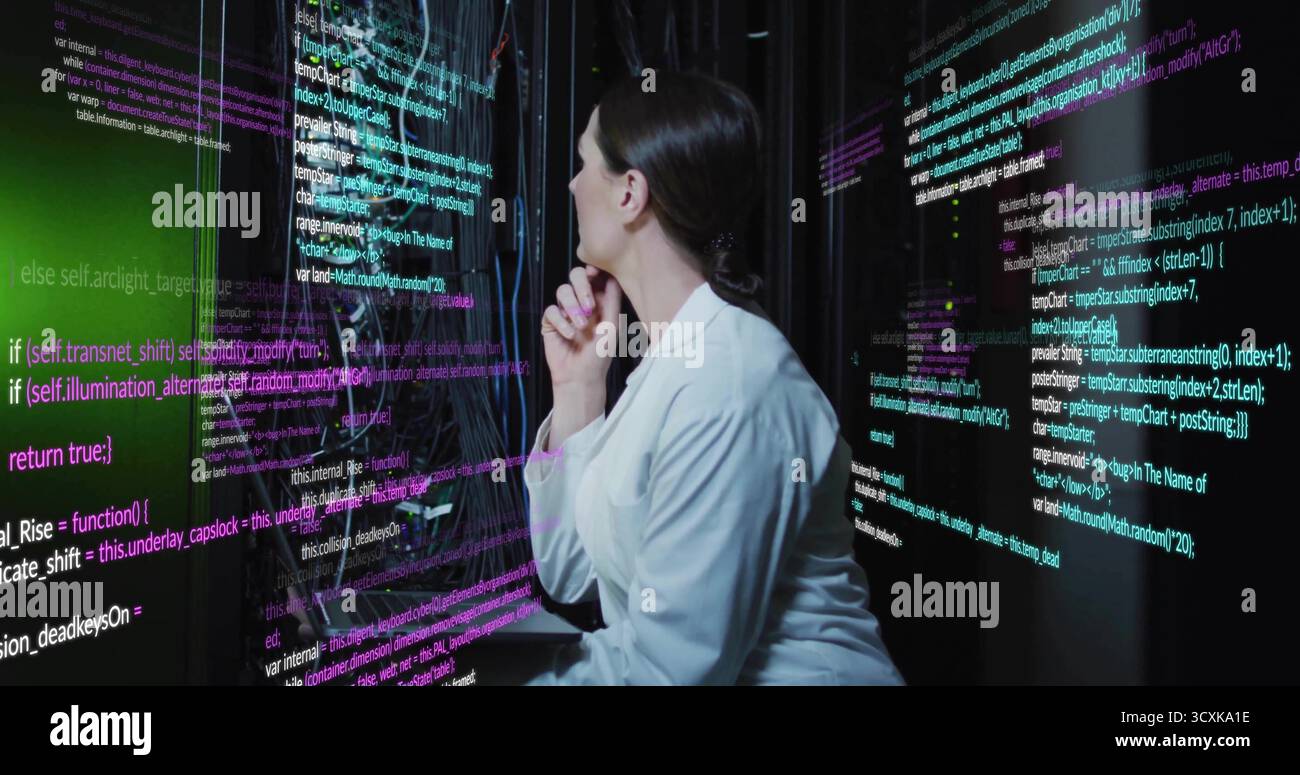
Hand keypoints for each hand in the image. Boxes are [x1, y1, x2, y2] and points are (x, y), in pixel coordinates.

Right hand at [541, 264, 621, 388]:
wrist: (580, 378)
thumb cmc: (599, 356)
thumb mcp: (611, 328)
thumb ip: (612, 302)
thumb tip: (613, 278)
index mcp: (599, 302)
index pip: (594, 277)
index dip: (592, 270)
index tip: (593, 272)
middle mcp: (581, 303)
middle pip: (575, 277)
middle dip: (581, 286)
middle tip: (589, 306)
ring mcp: (565, 312)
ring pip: (562, 290)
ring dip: (572, 306)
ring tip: (581, 326)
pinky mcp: (550, 322)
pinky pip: (551, 310)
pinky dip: (560, 321)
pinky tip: (569, 335)